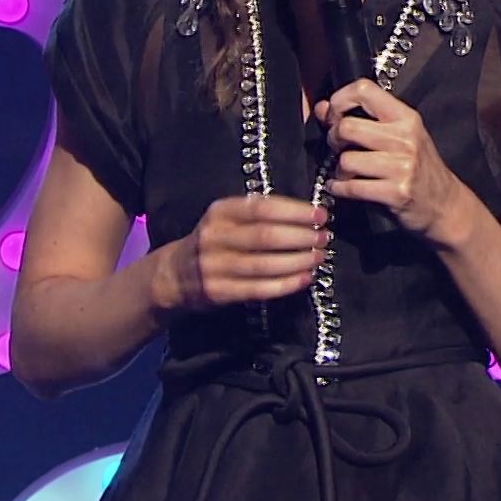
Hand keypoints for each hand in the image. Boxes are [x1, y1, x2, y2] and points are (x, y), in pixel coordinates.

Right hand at [162, 194, 329, 313]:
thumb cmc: (215, 240)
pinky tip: (304, 278)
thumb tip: (306, 214)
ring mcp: (214, 266)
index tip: (320, 214)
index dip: (294, 211)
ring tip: (319, 257)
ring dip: (298, 261)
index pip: (262, 208)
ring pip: (265, 264)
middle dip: (301, 237)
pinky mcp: (219, 292)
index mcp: (220, 212)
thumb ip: (257, 214)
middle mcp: (215, 236)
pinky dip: (285, 284)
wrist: (176, 274)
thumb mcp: (227, 218)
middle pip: (265, 236)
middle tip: (324, 237)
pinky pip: (258, 288)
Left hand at [315, 78, 468, 242]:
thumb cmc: (420, 168)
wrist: (446, 205)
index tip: (334, 115)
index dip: (339, 100)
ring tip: (347, 172)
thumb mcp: (400, 136)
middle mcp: (405, 138)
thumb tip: (322, 108)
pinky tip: (343, 187)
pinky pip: (351, 187)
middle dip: (334, 139)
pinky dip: (339, 188)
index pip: (364, 90)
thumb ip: (363, 119)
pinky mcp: (395, 192)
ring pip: (346, 160)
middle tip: (338, 147)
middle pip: (347, 127)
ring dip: (338, 170)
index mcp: (405, 117)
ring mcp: (402, 166)